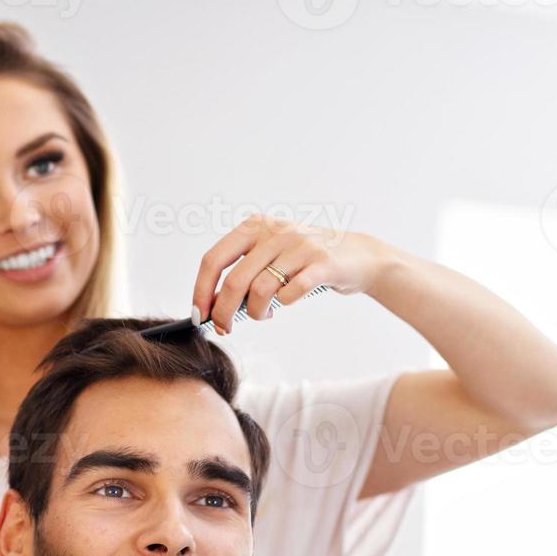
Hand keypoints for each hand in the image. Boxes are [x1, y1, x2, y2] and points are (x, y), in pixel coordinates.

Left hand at [190, 215, 385, 334]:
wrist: (358, 256)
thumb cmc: (305, 261)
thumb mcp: (270, 255)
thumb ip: (242, 274)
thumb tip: (210, 306)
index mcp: (255, 226)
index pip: (214, 259)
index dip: (201, 290)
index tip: (198, 315)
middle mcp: (275, 232)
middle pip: (234, 280)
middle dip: (223, 312)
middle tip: (225, 328)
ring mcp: (299, 246)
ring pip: (260, 290)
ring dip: (256, 312)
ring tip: (263, 314)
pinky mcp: (321, 263)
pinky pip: (290, 293)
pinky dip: (284, 304)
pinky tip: (287, 301)